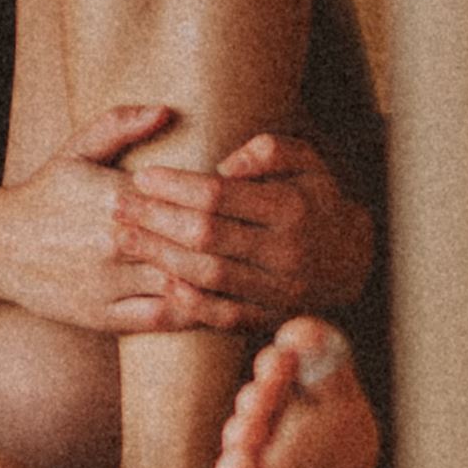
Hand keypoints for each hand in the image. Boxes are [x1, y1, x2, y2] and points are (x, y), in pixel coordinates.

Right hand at [0, 103, 246, 337]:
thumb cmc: (44, 195)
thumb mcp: (76, 151)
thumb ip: (119, 124)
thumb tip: (167, 110)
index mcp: (114, 196)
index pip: (186, 200)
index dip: (224, 204)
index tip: (253, 203)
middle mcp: (114, 241)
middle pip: (192, 244)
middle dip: (232, 245)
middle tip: (269, 243)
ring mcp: (109, 282)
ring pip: (182, 284)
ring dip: (222, 282)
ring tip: (259, 277)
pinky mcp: (103, 316)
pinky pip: (161, 319)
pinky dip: (194, 314)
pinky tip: (220, 306)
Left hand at [115, 127, 377, 328]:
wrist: (353, 259)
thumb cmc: (315, 198)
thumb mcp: (308, 162)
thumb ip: (270, 150)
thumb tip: (225, 164)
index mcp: (292, 207)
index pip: (220, 196)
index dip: (176, 186)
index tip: (141, 176)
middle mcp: (287, 251)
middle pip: (207, 236)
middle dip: (155, 220)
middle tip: (114, 206)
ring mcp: (280, 290)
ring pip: (209, 275)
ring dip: (160, 257)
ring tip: (122, 238)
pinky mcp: (271, 317)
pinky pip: (224, 315)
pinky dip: (189, 302)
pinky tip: (159, 281)